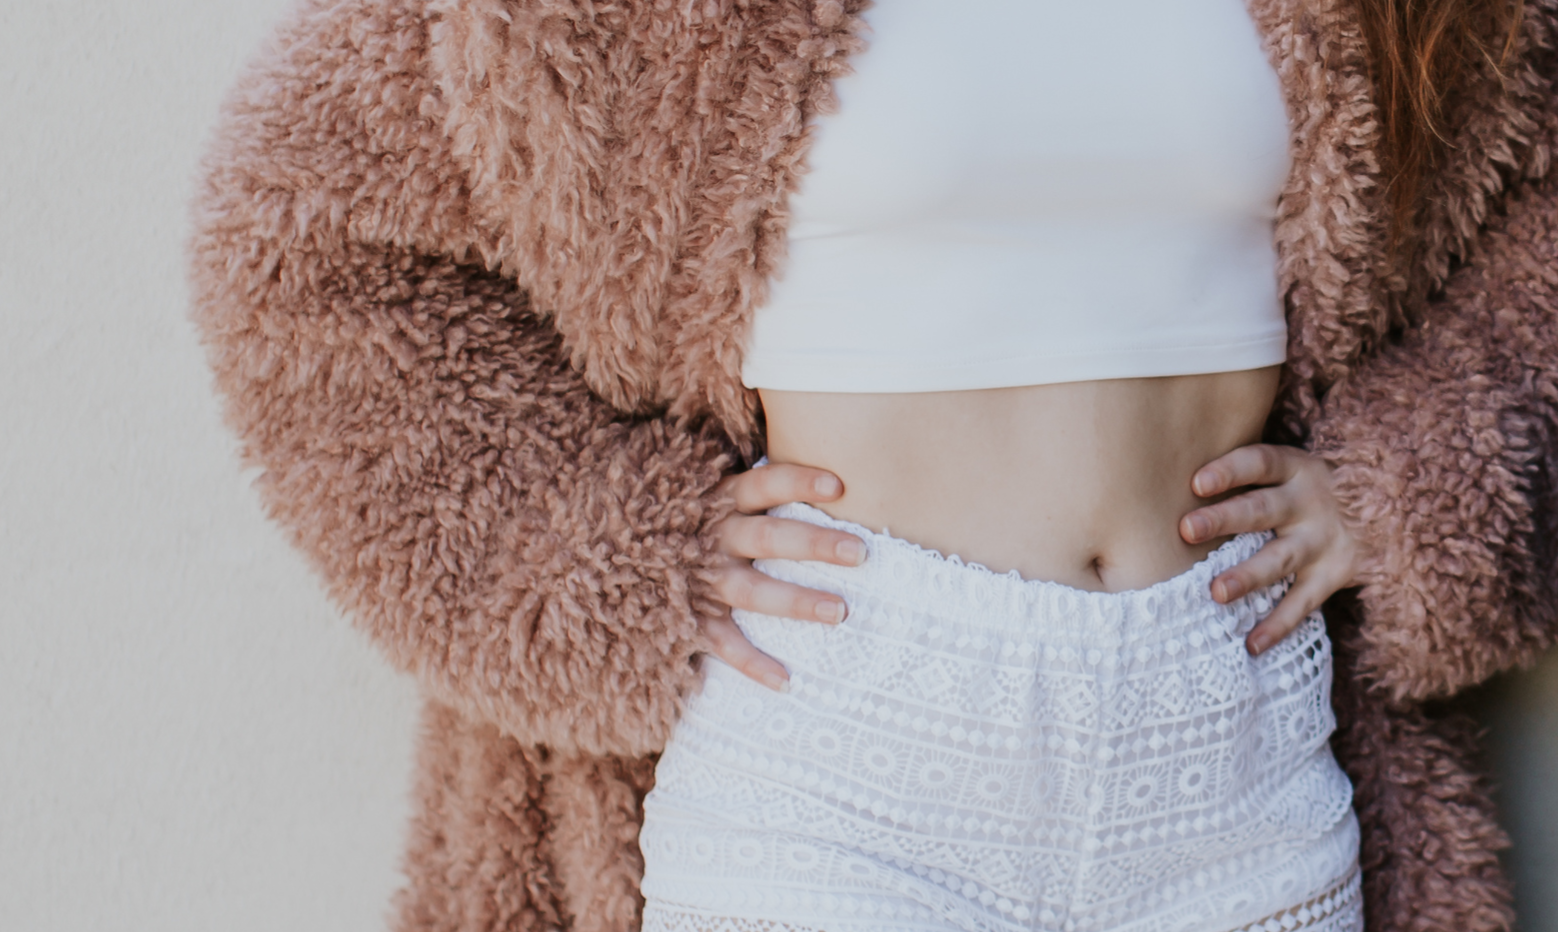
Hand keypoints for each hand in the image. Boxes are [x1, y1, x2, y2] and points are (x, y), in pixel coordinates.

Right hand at [704, 463, 866, 690]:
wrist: (615, 548)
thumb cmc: (683, 519)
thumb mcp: (712, 493)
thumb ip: (758, 490)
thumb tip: (832, 482)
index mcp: (720, 501)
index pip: (763, 484)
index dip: (798, 482)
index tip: (839, 486)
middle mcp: (713, 538)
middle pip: (767, 537)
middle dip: (813, 544)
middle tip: (859, 552)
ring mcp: (701, 580)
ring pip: (752, 591)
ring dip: (795, 601)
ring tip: (839, 612)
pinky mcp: (690, 617)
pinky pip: (722, 643)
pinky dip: (751, 664)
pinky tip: (785, 681)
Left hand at [1179, 444, 1365, 655]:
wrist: (1388, 506)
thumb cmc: (1309, 486)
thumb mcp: (1290, 469)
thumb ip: (1248, 474)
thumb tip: (1171, 477)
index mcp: (1294, 469)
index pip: (1260, 463)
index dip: (1230, 471)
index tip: (1197, 483)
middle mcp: (1309, 502)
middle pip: (1262, 510)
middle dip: (1224, 519)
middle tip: (1186, 530)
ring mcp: (1323, 540)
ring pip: (1280, 559)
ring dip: (1248, 576)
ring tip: (1216, 593)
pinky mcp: (1335, 574)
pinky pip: (1303, 603)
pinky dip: (1279, 625)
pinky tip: (1252, 644)